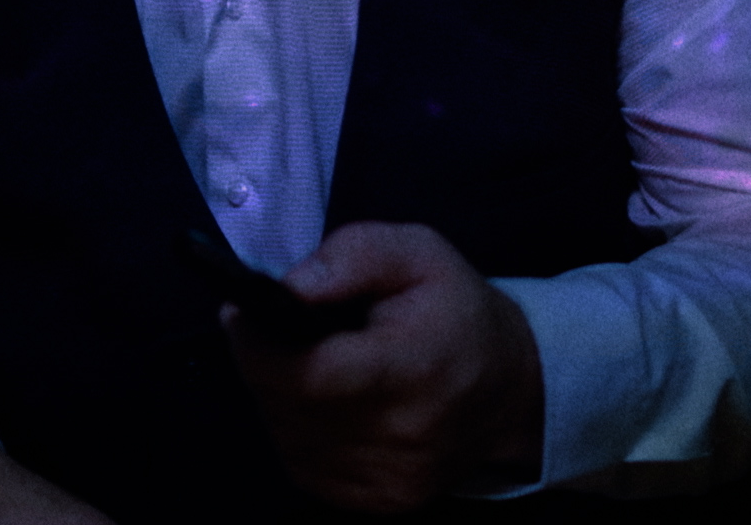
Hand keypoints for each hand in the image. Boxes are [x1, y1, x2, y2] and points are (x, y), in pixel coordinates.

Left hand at [224, 222, 543, 512]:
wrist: (512, 386)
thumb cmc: (456, 311)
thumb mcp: (417, 252)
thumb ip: (352, 256)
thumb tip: (288, 287)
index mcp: (411, 368)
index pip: (308, 375)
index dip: (257, 348)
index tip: (238, 314)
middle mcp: (403, 434)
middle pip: (289, 407)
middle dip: (261, 364)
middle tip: (259, 328)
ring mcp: (392, 476)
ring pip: (289, 438)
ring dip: (276, 398)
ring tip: (294, 360)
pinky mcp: (383, 498)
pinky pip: (306, 467)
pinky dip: (297, 431)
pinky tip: (315, 400)